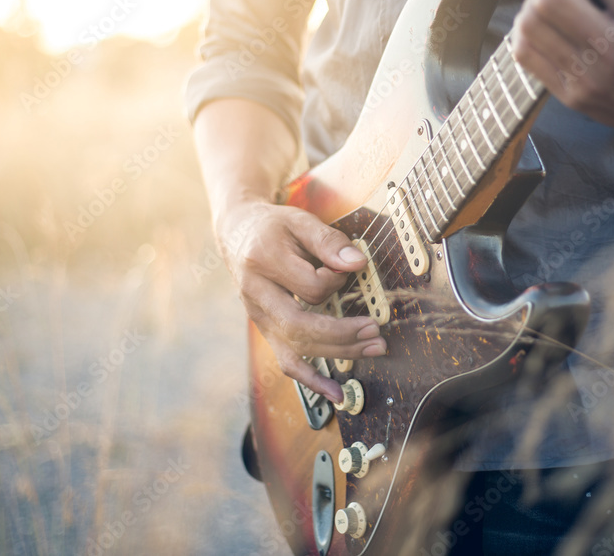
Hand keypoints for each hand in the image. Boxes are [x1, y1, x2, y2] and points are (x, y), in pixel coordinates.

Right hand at [216, 199, 385, 403]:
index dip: (336, 281)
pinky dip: (312, 381)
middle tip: (375, 330)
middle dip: (342, 333)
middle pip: (300, 326)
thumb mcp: (299, 221)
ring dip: (337, 354)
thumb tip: (357, 263)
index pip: (309, 286)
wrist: (238, 234)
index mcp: (263, 261)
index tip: (350, 268)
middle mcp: (256, 294)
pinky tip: (336, 394)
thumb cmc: (273, 227)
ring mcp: (258, 317)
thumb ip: (328, 241)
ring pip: (296, 348)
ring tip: (372, 349)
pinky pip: (287, 362)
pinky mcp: (266, 330)